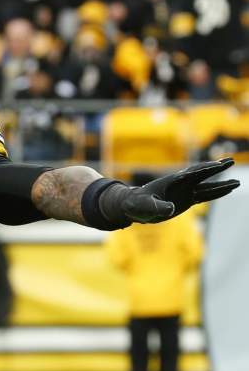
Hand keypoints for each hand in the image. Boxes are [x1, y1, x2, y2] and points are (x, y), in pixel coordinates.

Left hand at [121, 158, 239, 222]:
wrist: (134, 207)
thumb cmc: (137, 204)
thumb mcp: (145, 206)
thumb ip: (158, 207)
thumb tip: (170, 208)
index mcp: (171, 182)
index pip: (190, 174)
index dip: (203, 170)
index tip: (215, 165)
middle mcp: (180, 185)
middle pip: (201, 175)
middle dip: (215, 169)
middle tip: (230, 161)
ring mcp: (185, 192)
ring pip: (206, 187)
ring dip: (221, 185)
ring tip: (237, 182)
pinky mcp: (186, 200)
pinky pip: (204, 196)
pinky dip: (216, 193)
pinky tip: (227, 190)